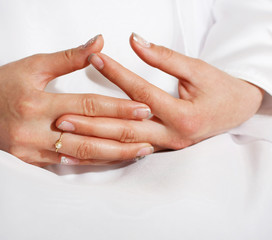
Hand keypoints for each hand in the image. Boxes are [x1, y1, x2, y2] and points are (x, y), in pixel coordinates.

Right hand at [0, 35, 153, 165]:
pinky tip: (109, 161)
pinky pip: (64, 165)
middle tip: (150, 138)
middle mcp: (33, 129)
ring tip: (137, 152)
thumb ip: (70, 57)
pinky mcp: (27, 160)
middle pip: (88, 137)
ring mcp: (29, 149)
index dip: (118, 108)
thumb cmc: (5, 81)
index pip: (87, 106)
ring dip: (111, 155)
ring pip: (79, 156)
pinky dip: (89, 162)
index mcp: (37, 102)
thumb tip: (99, 42)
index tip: (144, 109)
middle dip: (122, 139)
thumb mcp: (35, 64)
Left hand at [56, 33, 263, 150]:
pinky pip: (128, 152)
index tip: (95, 59)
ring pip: (123, 145)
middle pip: (125, 128)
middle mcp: (172, 136)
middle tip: (62, 116)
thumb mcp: (197, 69)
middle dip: (92, 123)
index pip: (141, 93)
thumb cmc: (220, 89)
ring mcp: (165, 147)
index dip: (117, 74)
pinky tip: (82, 153)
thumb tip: (136, 41)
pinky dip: (105, 152)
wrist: (237, 111)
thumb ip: (165, 58)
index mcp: (183, 115)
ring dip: (93, 141)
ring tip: (65, 136)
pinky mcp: (160, 149)